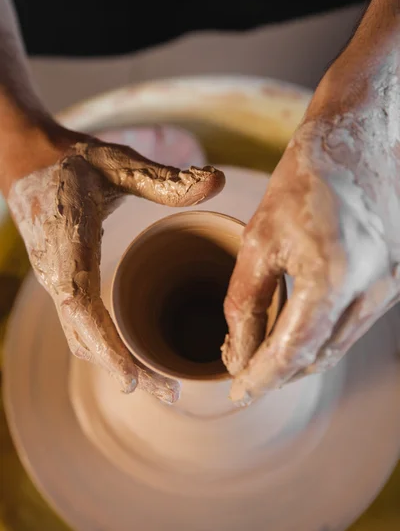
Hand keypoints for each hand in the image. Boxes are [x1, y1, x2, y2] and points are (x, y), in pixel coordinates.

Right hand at [7, 126, 224, 402]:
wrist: (25, 158)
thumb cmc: (72, 160)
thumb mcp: (118, 163)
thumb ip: (165, 178)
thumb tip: (219, 180)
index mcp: (69, 244)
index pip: (81, 305)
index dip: (105, 343)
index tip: (133, 377)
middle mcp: (56, 271)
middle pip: (85, 336)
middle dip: (124, 368)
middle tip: (170, 395)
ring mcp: (54, 278)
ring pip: (80, 335)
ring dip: (115, 362)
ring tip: (158, 385)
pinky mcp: (59, 278)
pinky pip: (78, 323)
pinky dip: (103, 346)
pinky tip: (130, 355)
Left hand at [223, 62, 399, 402]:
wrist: (358, 135)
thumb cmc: (305, 176)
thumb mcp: (260, 236)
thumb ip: (246, 298)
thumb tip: (236, 348)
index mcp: (334, 277)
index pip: (293, 352)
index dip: (262, 378)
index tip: (237, 391)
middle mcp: (372, 288)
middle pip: (320, 356)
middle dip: (281, 372)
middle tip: (247, 374)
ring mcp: (391, 283)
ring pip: (340, 343)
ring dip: (303, 357)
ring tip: (267, 355)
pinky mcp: (395, 275)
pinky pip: (356, 322)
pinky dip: (324, 333)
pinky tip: (300, 327)